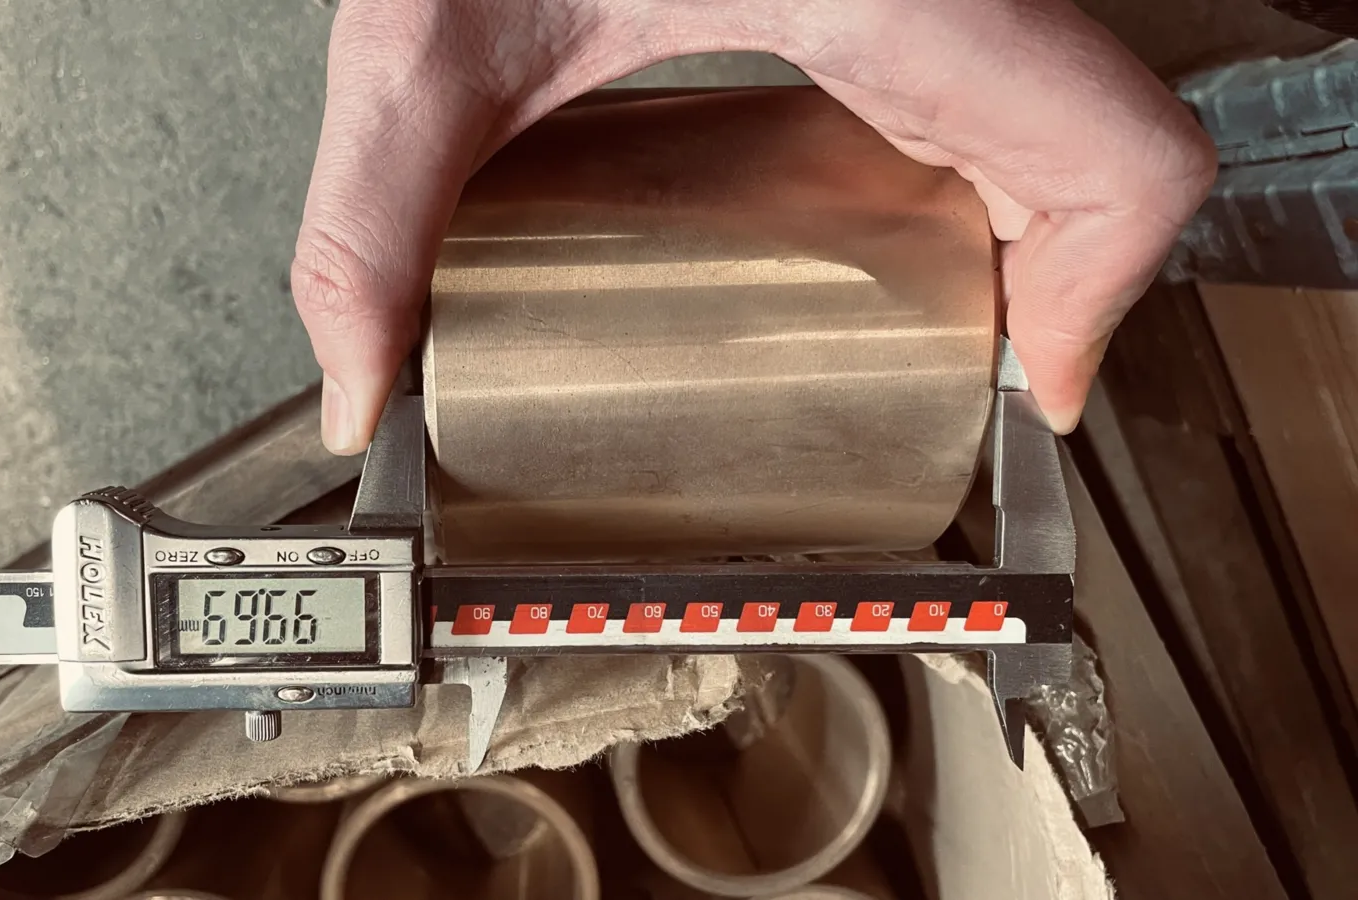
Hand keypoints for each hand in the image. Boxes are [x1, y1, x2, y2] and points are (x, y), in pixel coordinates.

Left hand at [292, 0, 1215, 453]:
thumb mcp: (426, 35)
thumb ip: (372, 226)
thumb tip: (363, 385)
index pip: (1121, 159)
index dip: (1099, 302)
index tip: (1023, 390)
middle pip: (1105, 143)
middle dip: (1046, 274)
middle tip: (954, 359)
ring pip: (1066, 94)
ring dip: (1016, 211)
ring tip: (917, 297)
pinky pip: (998, 52)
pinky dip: (969, 140)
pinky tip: (870, 182)